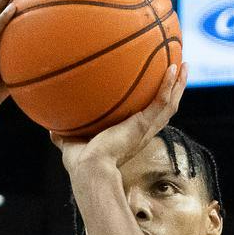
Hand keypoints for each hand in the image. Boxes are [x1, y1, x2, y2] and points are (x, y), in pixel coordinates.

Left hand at [54, 62, 186, 175]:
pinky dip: (169, 85)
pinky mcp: (143, 126)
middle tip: (178, 69)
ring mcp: (145, 129)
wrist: (89, 170)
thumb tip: (49, 127)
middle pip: (166, 108)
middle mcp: (143, 132)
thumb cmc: (81, 164)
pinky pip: (162, 102)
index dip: (154, 103)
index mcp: (130, 136)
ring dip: (179, 84)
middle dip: (174, 89)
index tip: (155, 88)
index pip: (148, 117)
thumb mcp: (71, 144)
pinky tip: (173, 68)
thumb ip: (63, 135)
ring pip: (170, 104)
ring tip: (184, 65)